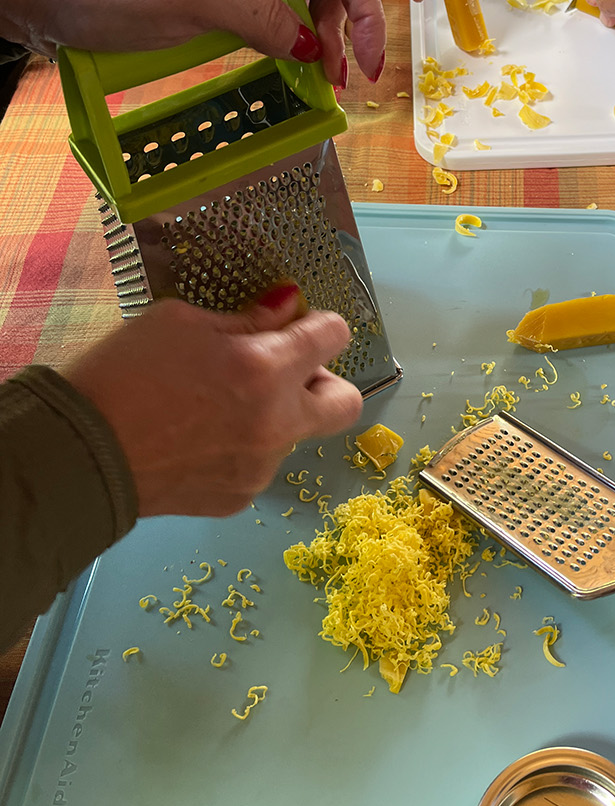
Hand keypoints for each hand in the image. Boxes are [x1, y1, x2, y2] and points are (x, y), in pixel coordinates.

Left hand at [5, 0, 385, 84]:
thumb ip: (263, 18)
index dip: (366, 13)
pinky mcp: (208, 4)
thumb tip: (315, 48)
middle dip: (345, 33)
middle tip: (338, 85)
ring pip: (299, 7)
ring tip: (318, 84)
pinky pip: (265, 23)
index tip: (368, 65)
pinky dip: (285, 48)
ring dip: (318, 44)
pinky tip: (286, 71)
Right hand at [63, 283, 362, 515]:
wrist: (79, 455)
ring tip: (214, 406)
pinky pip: (259, 465)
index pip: (335, 336)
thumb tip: (286, 307)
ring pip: (295, 434)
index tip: (298, 324)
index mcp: (265, 369)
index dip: (320, 324)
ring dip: (274, 416)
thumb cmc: (121, 374)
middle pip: (345, 402)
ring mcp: (261, 467)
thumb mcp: (179, 321)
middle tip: (282, 371)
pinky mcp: (239, 498)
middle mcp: (277, 422)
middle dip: (325, 380)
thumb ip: (246, 318)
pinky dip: (242, 448)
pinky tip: (197, 438)